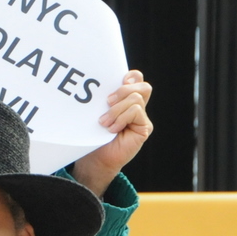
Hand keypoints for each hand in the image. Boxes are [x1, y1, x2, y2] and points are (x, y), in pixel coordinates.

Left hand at [71, 70, 152, 196]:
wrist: (95, 159)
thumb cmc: (92, 135)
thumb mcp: (96, 112)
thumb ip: (103, 99)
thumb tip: (98, 84)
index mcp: (125, 100)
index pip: (136, 79)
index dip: (131, 76)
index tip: (118, 81)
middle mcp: (136, 107)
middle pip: (143, 86)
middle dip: (123, 90)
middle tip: (107, 102)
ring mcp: (141, 117)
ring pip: (136, 98)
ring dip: (116, 109)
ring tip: (104, 122)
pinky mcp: (144, 127)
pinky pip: (136, 111)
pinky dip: (121, 118)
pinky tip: (112, 128)